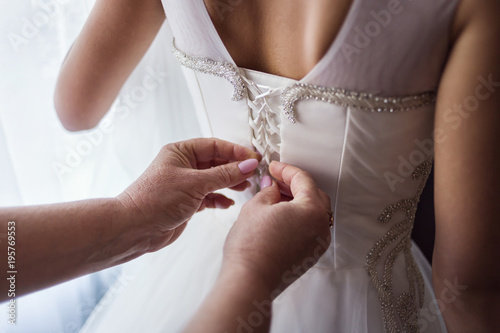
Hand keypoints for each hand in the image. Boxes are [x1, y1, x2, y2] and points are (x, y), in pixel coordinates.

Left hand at [117, 138, 260, 251]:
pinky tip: (227, 203)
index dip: (236, 152)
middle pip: (216, 162)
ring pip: (214, 180)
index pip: (215, 146)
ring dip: (230, 183)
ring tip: (245, 188)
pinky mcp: (186, 202)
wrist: (135, 228)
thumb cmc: (155, 200)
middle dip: (235, 168)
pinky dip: (219, 199)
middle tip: (253, 173)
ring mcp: (185, 184)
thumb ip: (224, 175)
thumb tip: (248, 165)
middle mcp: (183, 165)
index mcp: (181, 151)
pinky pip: (209, 196)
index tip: (254, 159)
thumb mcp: (195, 183)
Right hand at [222, 161, 331, 295]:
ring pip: (313, 213)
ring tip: (276, 197)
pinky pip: (309, 229)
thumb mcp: (256, 206)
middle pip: (314, 195)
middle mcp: (321, 227)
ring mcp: (317, 244)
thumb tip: (273, 188)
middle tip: (276, 180)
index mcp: (312, 210)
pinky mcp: (309, 256)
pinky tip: (280, 216)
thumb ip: (269, 191)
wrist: (249, 280)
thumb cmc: (251, 246)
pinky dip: (298, 218)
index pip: (303, 180)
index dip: (286, 169)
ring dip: (297, 202)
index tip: (274, 167)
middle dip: (295, 185)